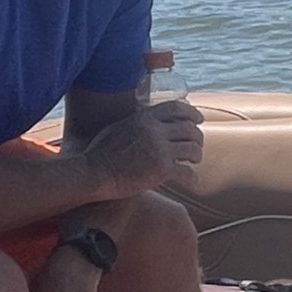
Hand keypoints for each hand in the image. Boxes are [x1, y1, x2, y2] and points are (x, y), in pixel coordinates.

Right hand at [83, 101, 204, 196]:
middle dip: (197, 137)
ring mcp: (160, 149)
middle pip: (189, 129)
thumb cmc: (99, 153)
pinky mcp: (162, 169)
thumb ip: (136, 123)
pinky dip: (193, 179)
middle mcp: (155, 130)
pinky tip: (193, 182)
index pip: (177, 108)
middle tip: (197, 146)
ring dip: (197, 155)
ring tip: (194, 161)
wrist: (93, 173)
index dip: (191, 113)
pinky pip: (187, 172)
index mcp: (144, 118)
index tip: (199, 119)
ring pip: (193, 148)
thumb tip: (146, 120)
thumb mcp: (118, 127)